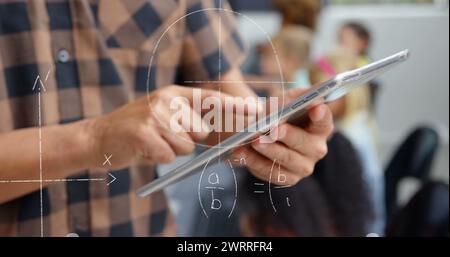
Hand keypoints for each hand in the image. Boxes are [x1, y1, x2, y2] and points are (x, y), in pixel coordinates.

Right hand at [85, 85, 236, 169]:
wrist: (98, 138)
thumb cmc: (136, 131)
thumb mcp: (163, 117)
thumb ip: (188, 120)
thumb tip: (218, 133)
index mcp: (172, 94)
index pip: (210, 99)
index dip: (234, 106)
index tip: (255, 111)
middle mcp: (165, 100)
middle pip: (200, 130)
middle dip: (189, 140)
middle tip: (165, 136)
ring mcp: (154, 116)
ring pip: (185, 146)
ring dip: (171, 150)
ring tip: (151, 142)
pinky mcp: (144, 134)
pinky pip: (167, 155)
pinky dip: (157, 158)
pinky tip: (143, 149)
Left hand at [232, 88, 333, 185]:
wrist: (262, 134)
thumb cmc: (278, 114)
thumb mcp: (284, 101)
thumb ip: (289, 99)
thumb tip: (283, 106)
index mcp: (320, 127)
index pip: (324, 121)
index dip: (321, 115)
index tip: (315, 108)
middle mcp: (317, 149)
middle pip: (306, 144)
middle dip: (289, 135)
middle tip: (273, 128)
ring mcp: (304, 166)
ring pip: (287, 159)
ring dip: (269, 150)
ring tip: (254, 141)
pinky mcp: (288, 178)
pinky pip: (271, 172)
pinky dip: (254, 161)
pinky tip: (240, 151)